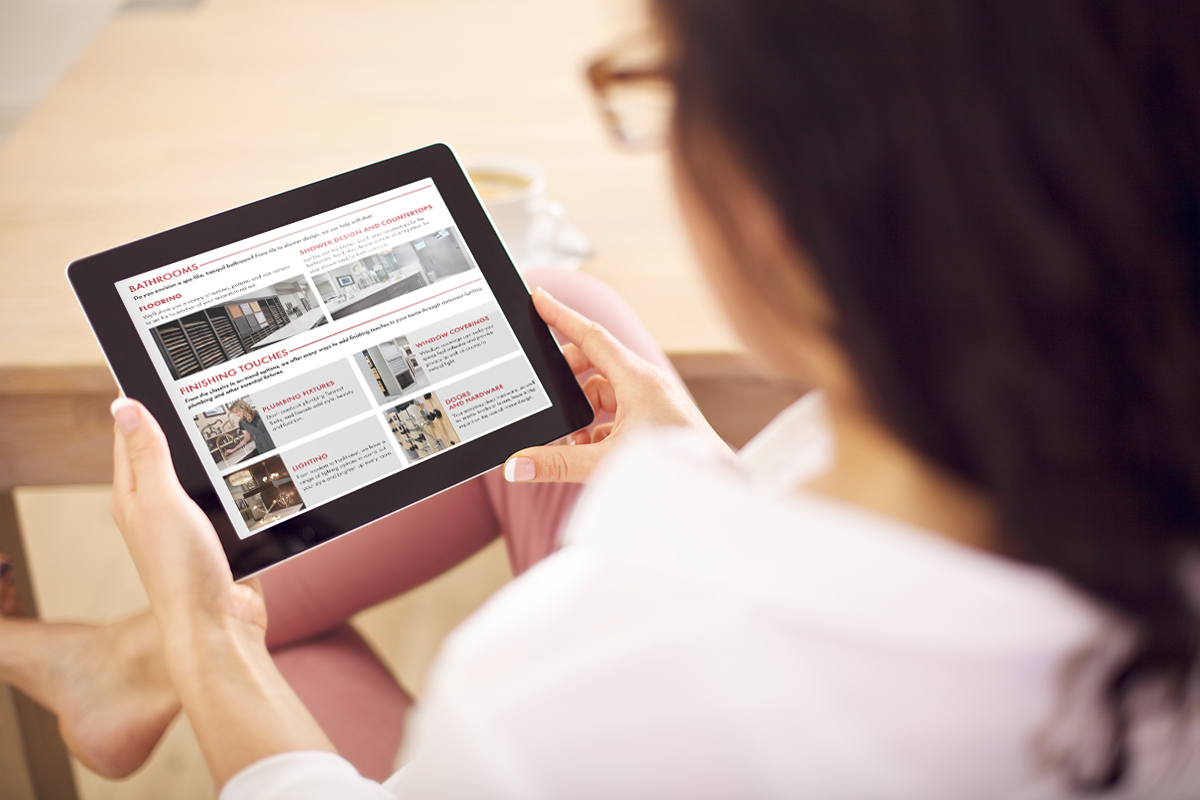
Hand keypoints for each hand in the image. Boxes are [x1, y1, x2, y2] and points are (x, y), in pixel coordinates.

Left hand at [109, 399, 332, 784]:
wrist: (221, 625)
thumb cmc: (180, 571)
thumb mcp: (160, 501)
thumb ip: (149, 454)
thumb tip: (124, 405)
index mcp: (134, 496)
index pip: (132, 436)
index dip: (142, 404)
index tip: (159, 372)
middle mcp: (160, 508)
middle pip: (172, 453)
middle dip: (190, 424)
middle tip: (210, 389)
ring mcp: (193, 525)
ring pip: (208, 476)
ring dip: (223, 457)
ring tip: (241, 423)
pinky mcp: (224, 539)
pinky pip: (234, 501)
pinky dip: (246, 486)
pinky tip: (264, 472)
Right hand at [503, 288, 725, 482]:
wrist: (715, 485)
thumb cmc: (673, 468)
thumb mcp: (606, 461)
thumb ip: (558, 463)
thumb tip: (515, 465)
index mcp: (636, 378)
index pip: (590, 335)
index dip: (560, 315)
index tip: (537, 297)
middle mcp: (644, 382)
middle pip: (592, 362)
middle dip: (567, 378)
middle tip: (547, 396)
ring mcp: (650, 399)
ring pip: (602, 390)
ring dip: (582, 411)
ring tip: (571, 439)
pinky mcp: (652, 417)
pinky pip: (615, 410)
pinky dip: (597, 426)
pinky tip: (590, 450)